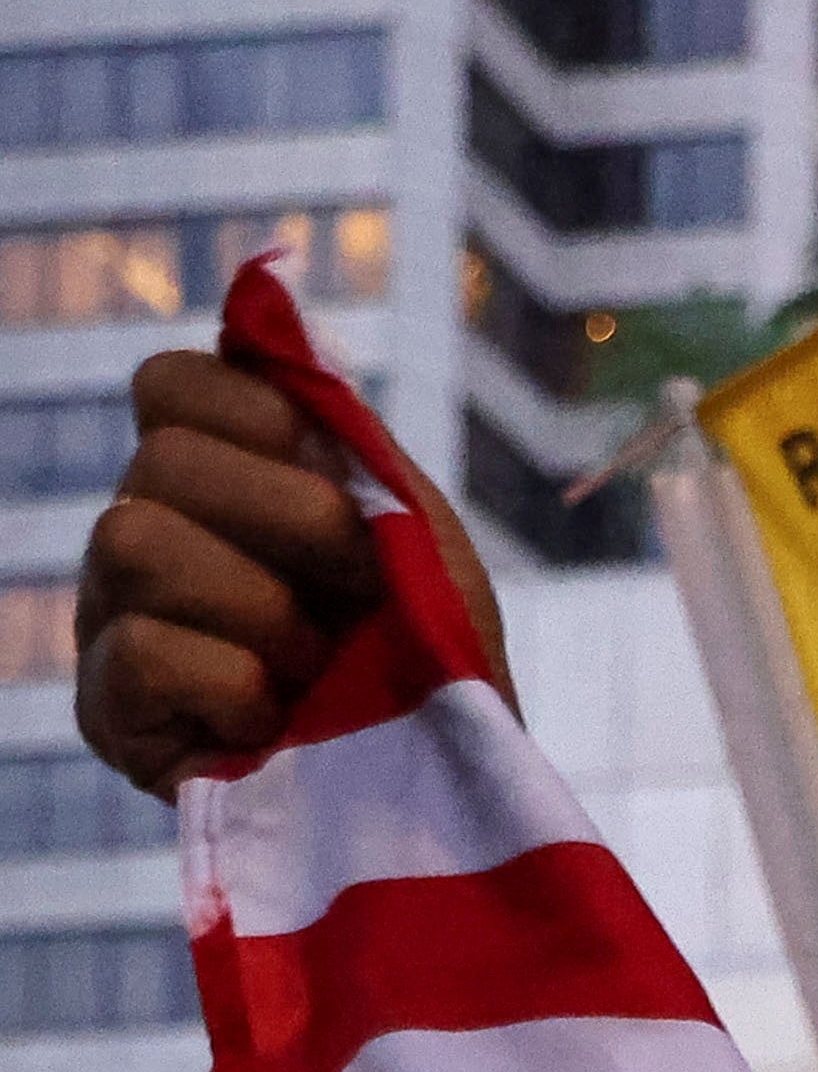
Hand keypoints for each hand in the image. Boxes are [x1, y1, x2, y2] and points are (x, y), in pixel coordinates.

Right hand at [78, 349, 506, 795]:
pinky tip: (271, 722)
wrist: (455, 786)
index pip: (172, 384)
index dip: (265, 431)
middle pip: (158, 464)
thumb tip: (264, 285)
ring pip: (134, 542)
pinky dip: (234, 686)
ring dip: (265, 612)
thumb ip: (331, 415)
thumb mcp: (407, 521)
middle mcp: (138, 532)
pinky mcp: (108, 711)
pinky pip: (140, 649)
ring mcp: (108, 618)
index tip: (345, 500)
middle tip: (350, 599)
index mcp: (207, 476)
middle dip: (291, 530)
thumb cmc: (431, 651)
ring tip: (313, 670)